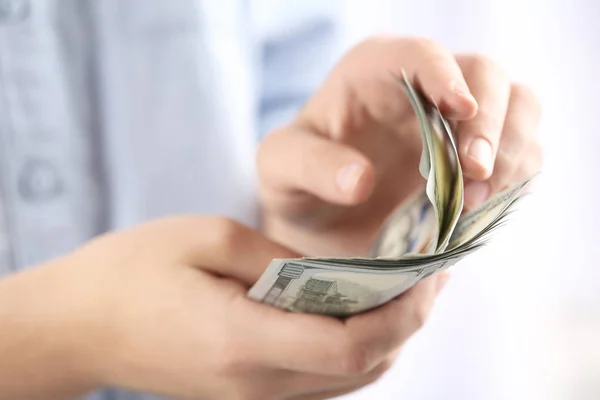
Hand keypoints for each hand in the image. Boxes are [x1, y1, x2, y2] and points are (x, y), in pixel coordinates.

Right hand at [0, 216, 447, 399]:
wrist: (79, 326)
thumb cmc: (133, 270)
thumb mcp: (209, 239)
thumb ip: (279, 260)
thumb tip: (331, 272)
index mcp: (244, 339)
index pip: (352, 345)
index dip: (402, 312)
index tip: (430, 272)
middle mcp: (256, 383)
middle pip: (362, 370)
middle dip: (407, 323)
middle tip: (431, 274)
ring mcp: (252, 396)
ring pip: (348, 382)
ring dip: (387, 338)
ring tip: (406, 289)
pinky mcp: (246, 392)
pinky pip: (321, 382)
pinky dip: (355, 350)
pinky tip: (360, 312)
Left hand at [258, 36, 542, 256]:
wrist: (321, 220)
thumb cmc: (298, 181)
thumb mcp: (281, 170)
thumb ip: (311, 166)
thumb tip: (360, 179)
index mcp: (375, 71)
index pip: (419, 54)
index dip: (445, 75)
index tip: (459, 109)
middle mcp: (425, 87)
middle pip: (487, 76)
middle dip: (489, 122)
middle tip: (473, 174)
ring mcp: (457, 122)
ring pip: (519, 109)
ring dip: (511, 152)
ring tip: (476, 201)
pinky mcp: (477, 157)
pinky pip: (520, 153)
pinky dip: (514, 178)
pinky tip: (483, 208)